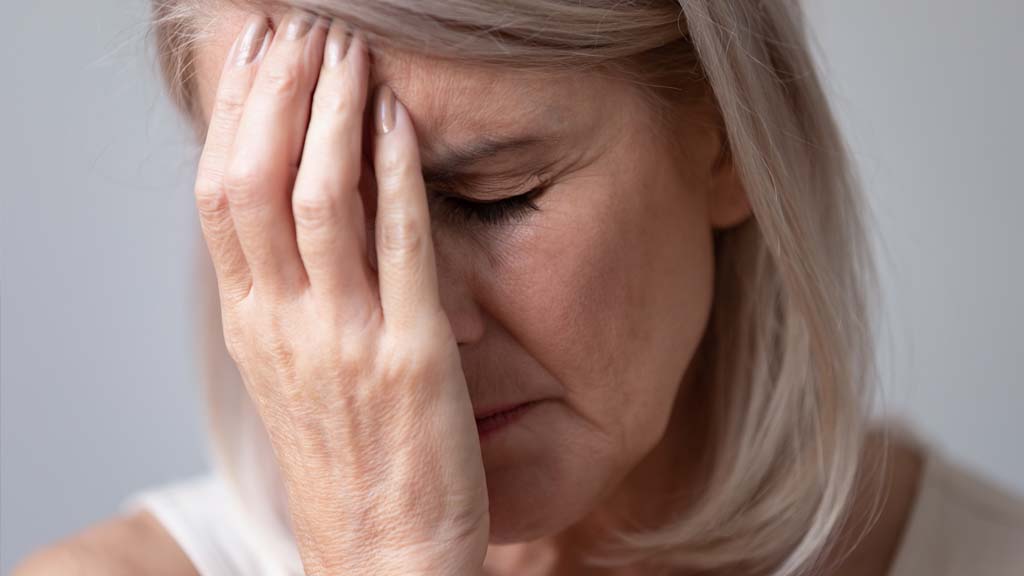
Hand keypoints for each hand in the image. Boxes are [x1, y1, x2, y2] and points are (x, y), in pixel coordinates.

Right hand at [193, 10, 488, 574]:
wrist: (385, 560)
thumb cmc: (347, 471)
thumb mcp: (294, 380)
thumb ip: (287, 302)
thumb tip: (295, 223)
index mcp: (255, 329)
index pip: (219, 199)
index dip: (233, 117)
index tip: (254, 57)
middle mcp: (284, 327)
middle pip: (254, 183)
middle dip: (274, 94)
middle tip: (294, 27)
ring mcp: (344, 340)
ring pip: (316, 200)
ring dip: (329, 113)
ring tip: (345, 49)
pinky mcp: (411, 355)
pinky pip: (398, 248)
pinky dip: (395, 176)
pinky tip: (400, 121)